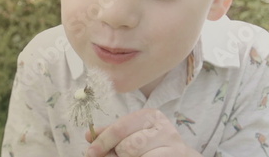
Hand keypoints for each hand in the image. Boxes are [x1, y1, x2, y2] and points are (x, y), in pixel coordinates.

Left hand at [84, 108, 201, 156]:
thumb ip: (112, 133)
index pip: (121, 127)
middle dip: (115, 155)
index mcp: (150, 116)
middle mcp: (164, 129)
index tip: (90, 152)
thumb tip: (90, 135)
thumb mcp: (132, 133)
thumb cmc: (150, 144)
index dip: (103, 141)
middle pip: (128, 146)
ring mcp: (173, 147)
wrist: (178, 156)